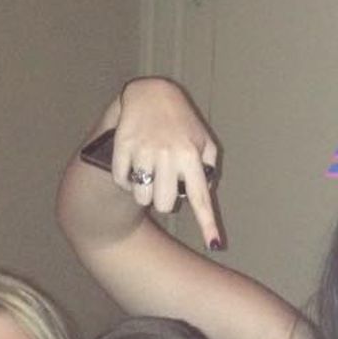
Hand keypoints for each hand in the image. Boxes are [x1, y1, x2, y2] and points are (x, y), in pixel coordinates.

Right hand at [112, 77, 219, 247]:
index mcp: (191, 156)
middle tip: (162, 182)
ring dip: (144, 192)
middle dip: (162, 200)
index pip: (201, 197)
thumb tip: (206, 193)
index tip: (214, 245)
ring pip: (142, 198)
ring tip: (147, 172)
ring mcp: (144, 152)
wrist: (150, 94)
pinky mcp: (123, 149)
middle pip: (164, 206)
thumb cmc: (181, 123)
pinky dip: (126, 180)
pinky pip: (123, 183)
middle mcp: (169, 156)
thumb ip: (208, 167)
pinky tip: (132, 164)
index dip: (208, 224)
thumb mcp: (203, 140)